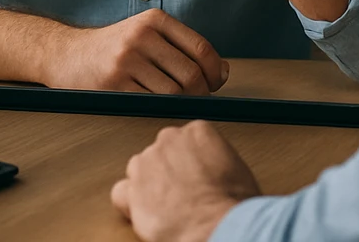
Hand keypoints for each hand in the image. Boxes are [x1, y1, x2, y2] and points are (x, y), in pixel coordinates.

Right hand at [42, 9, 229, 94]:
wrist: (68, 55)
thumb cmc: (116, 49)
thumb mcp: (149, 35)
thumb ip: (185, 48)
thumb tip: (224, 71)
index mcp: (155, 19)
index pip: (201, 48)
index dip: (215, 71)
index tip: (215, 83)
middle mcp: (141, 35)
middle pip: (191, 74)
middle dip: (200, 93)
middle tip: (195, 100)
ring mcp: (126, 59)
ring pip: (173, 93)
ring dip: (180, 104)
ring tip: (175, 104)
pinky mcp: (113, 83)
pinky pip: (150, 103)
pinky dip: (159, 109)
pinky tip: (154, 106)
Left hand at [112, 121, 260, 241]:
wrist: (217, 226)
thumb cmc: (231, 203)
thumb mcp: (236, 169)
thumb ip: (214, 158)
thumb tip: (212, 168)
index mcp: (197, 131)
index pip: (186, 140)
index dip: (190, 161)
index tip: (195, 174)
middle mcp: (169, 140)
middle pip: (162, 151)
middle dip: (169, 170)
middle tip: (183, 192)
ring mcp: (147, 163)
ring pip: (140, 169)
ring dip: (150, 184)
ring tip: (168, 205)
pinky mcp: (132, 189)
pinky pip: (122, 192)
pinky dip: (130, 202)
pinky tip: (144, 211)